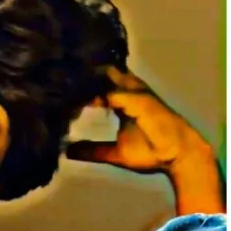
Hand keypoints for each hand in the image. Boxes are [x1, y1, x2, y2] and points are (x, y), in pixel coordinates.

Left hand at [66, 66, 214, 176]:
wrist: (177, 155)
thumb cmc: (151, 153)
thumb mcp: (115, 153)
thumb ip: (93, 150)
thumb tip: (69, 151)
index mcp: (123, 101)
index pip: (97, 87)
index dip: (79, 87)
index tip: (56, 89)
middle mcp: (129, 93)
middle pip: (101, 76)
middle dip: (80, 75)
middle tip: (53, 75)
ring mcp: (135, 93)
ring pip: (107, 78)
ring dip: (87, 78)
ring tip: (62, 76)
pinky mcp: (139, 100)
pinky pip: (114, 92)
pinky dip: (97, 92)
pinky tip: (80, 92)